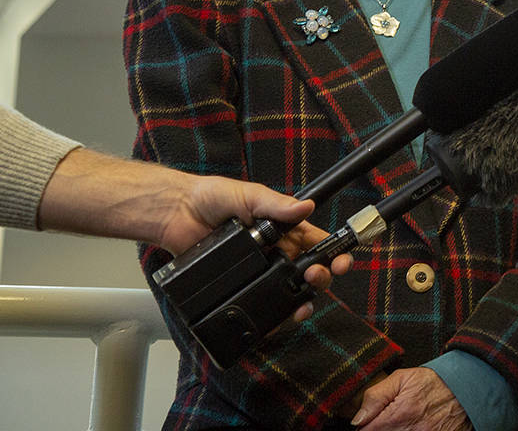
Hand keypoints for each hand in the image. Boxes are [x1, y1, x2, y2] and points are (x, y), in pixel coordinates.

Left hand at [167, 175, 352, 321]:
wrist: (175, 214)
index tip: (342, 263)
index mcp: (284, 229)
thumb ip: (276, 204)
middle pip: (308, 272)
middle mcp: (275, 252)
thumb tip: (306, 207)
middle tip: (313, 278)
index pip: (317, 243)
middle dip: (320, 279)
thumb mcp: (249, 195)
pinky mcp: (238, 287)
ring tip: (300, 306)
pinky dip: (270, 317)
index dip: (334, 254)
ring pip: (287, 294)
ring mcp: (257, 272)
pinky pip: (258, 306)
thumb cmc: (212, 198)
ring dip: (300, 302)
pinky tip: (276, 321)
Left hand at [352, 368, 468, 430]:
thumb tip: (357, 419)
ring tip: (400, 424)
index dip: (365, 425)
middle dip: (379, 429)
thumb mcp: (403, 378)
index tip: (370, 421)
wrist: (467, 388)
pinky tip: (410, 427)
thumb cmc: (434, 382)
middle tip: (388, 421)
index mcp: (399, 415)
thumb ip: (376, 396)